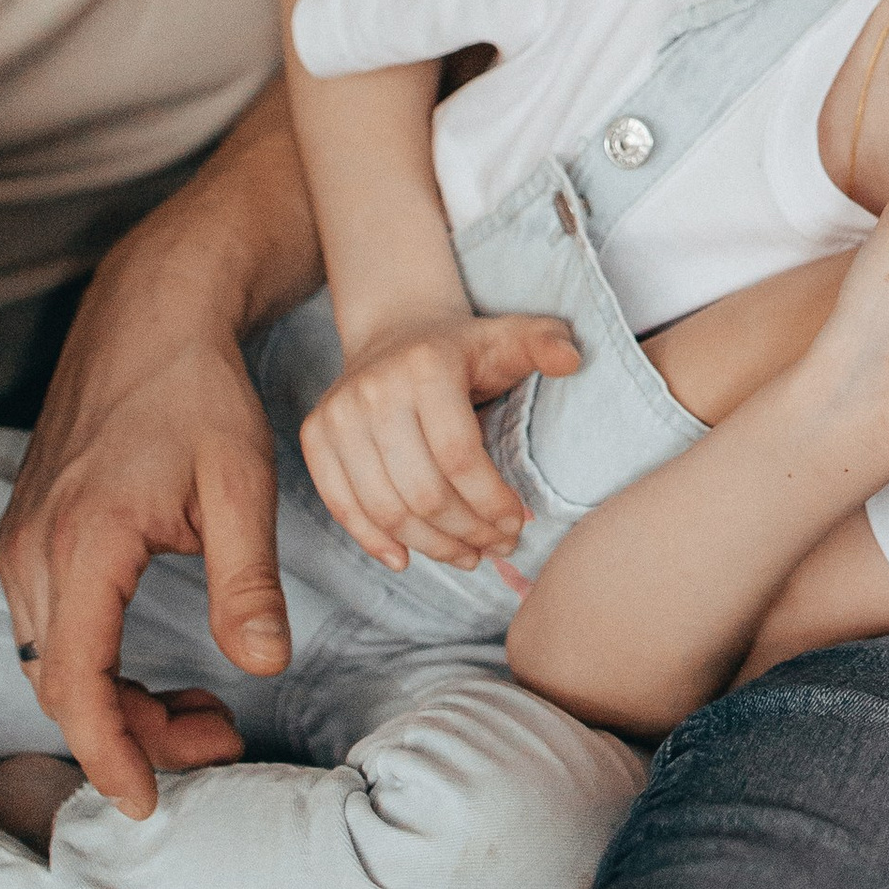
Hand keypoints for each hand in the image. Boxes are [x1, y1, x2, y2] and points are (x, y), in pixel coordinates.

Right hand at [0, 269, 292, 821]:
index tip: (148, 803)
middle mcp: (35, 550)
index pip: (77, 684)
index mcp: (84, 543)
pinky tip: (160, 666)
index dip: (111, 753)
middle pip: (61, 686)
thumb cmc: (200, 390)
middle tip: (217, 740)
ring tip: (202, 711)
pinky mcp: (32, 533)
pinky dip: (97, 665)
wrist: (153, 315)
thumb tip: (262, 665)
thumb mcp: (241, 483)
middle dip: (131, 734)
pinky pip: (51, 627)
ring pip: (52, 662)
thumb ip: (247, 579)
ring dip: (116, 701)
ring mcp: (24, 541)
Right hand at [301, 313, 579, 573]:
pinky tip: (408, 558)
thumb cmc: (465, 349)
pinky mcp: (316, 435)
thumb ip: (545, 344)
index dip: (491, 501)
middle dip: (467, 531)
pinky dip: (374, 540)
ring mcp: (338, 414)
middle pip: (422, 491)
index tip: (519, 522)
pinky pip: (342, 504)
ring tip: (467, 555)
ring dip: (430, 545)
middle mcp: (373, 390)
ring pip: (384, 507)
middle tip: (498, 547)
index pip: (459, 457)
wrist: (396, 331)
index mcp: (425, 367)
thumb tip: (572, 360)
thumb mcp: (510, 337)